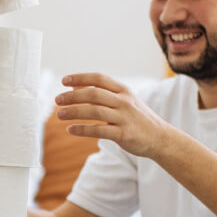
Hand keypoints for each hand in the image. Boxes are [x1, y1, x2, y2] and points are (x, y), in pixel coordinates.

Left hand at [54, 73, 170, 158]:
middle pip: (93, 93)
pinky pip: (99, 130)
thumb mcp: (123, 101)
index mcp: (123, 91)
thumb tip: (74, 87)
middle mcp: (124, 101)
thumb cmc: (137, 119)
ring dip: (74, 112)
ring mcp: (124, 117)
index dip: (80, 77)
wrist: (160, 138)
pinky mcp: (124, 134)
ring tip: (60, 115)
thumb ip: (101, 94)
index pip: (99, 78)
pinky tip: (71, 129)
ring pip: (94, 111)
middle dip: (72, 96)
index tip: (64, 80)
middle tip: (57, 100)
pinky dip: (82, 129)